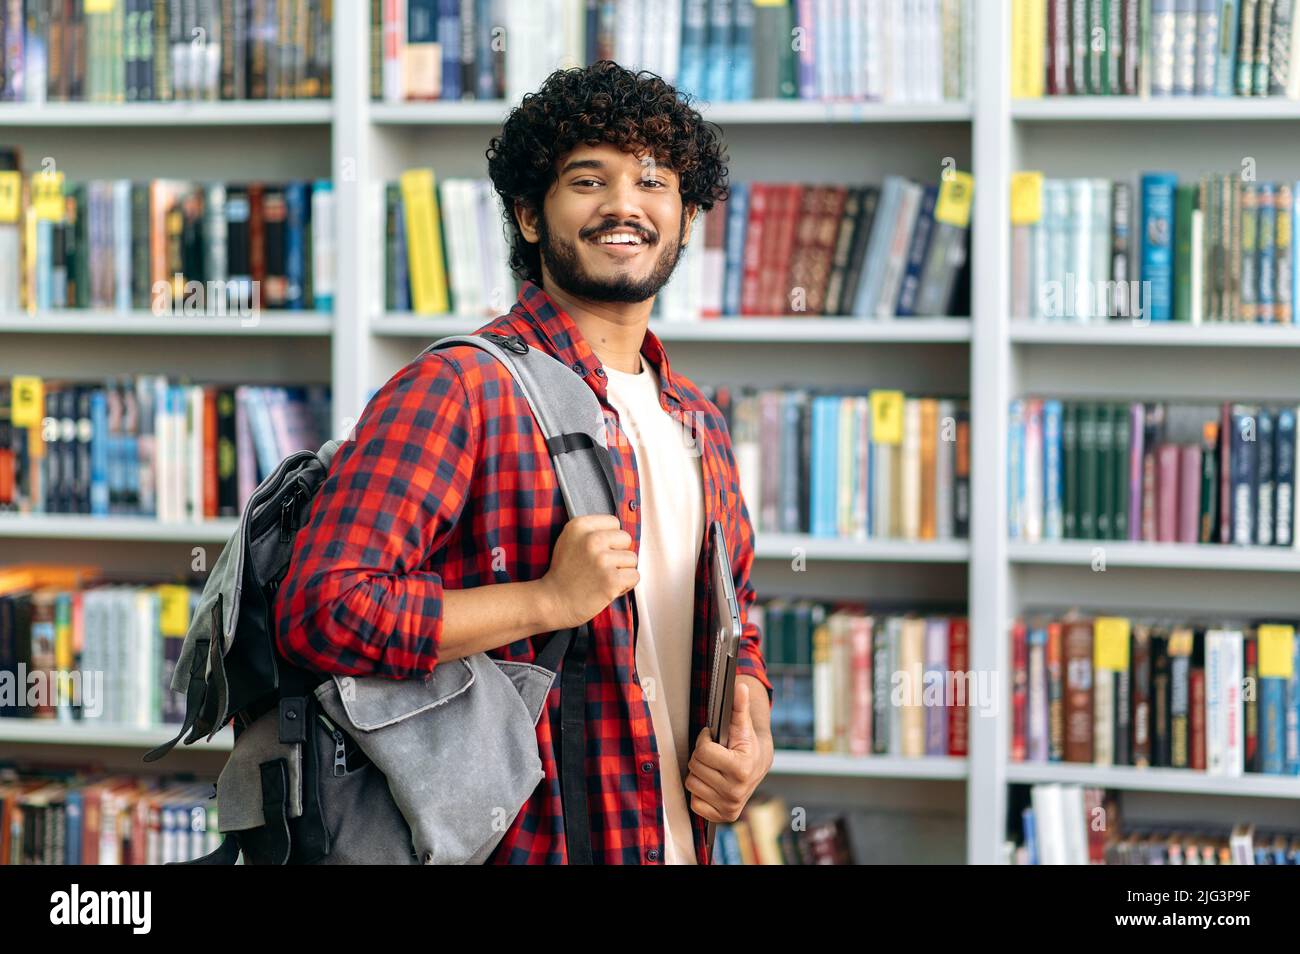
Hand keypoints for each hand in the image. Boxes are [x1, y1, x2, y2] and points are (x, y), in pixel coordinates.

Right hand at [536, 514, 638, 630]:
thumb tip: (618, 531)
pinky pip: (634, 576)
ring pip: (632, 559)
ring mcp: (602, 559)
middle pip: (625, 539)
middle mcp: (591, 539)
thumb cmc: (563, 574)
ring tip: (602, 578)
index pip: (614, 522)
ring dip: (622, 571)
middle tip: (600, 567)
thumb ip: (591, 532)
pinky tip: (608, 588)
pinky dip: (625, 585)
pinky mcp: (612, 579)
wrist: (553, 602)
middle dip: (618, 554)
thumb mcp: (569, 541)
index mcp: (579, 526)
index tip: (598, 551)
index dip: (609, 538)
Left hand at [683, 681, 771, 823]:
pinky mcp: (722, 817)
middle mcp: (736, 792)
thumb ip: (739, 707)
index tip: (713, 739)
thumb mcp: (743, 726)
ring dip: (699, 773)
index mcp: (741, 769)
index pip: (703, 753)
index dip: (705, 741)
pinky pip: (694, 802)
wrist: (758, 767)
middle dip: (701, 757)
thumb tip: (739, 685)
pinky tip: (712, 784)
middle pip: (695, 768)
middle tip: (714, 754)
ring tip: (713, 768)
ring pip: (692, 784)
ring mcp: (729, 807)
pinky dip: (700, 792)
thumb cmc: (747, 745)